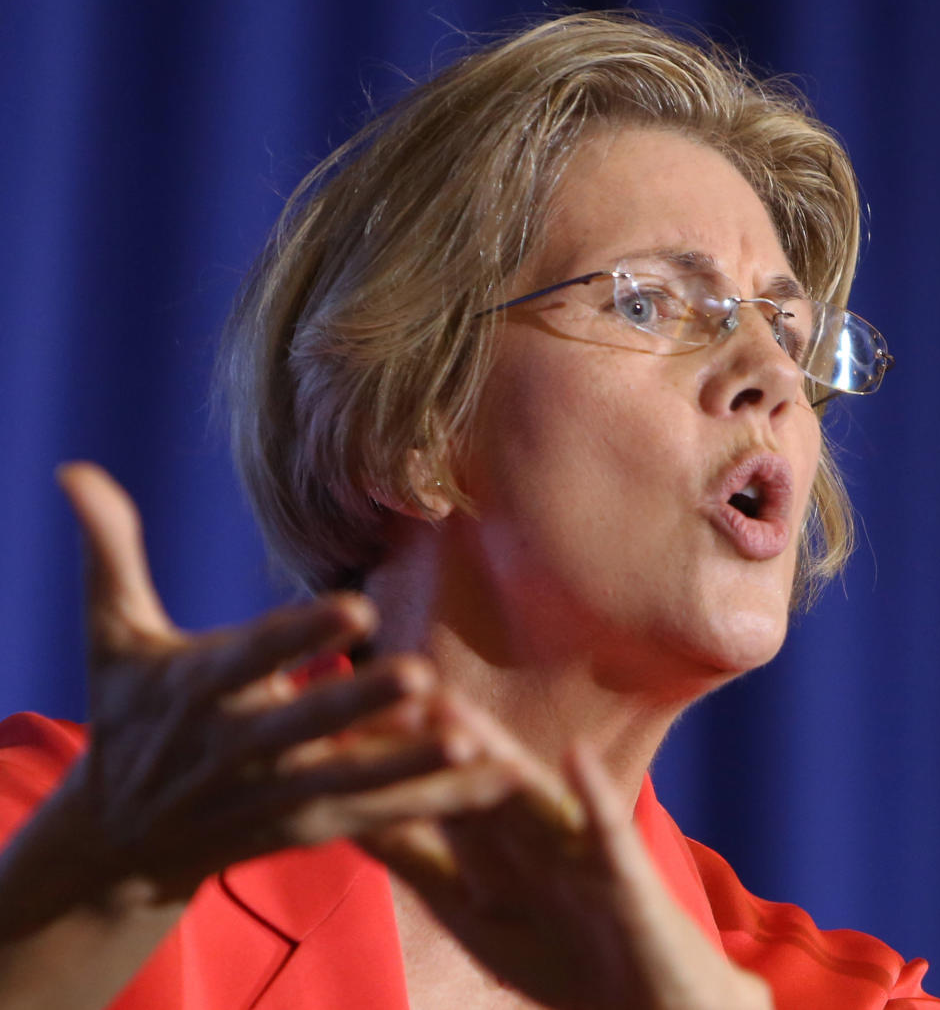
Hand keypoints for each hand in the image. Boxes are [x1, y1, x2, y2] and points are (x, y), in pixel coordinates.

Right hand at [47, 463, 516, 910]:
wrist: (117, 843)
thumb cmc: (126, 719)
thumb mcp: (112, 635)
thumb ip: (109, 553)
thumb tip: (74, 469)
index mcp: (197, 688)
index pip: (252, 657)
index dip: (300, 635)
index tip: (356, 607)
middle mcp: (237, 748)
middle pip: (305, 725)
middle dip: (360, 705)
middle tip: (422, 677)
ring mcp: (274, 797)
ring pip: (348, 783)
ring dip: (409, 765)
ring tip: (469, 740)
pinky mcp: (306, 831)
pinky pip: (376, 820)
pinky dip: (433, 805)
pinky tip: (492, 782)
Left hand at [364, 697, 771, 1009]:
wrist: (651, 1004)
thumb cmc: (559, 954)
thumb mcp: (473, 912)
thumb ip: (418, 862)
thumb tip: (346, 816)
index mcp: (491, 833)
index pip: (432, 783)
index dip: (386, 754)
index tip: (332, 716)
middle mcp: (529, 823)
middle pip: (471, 771)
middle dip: (423, 734)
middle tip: (376, 685)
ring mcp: (577, 842)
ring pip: (528, 789)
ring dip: (493, 748)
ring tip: (450, 704)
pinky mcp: (626, 871)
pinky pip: (609, 829)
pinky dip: (595, 794)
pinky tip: (578, 757)